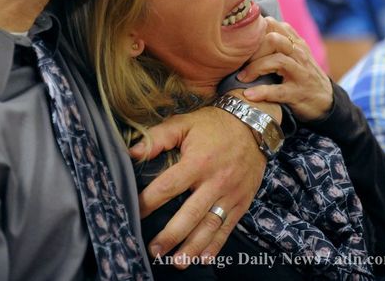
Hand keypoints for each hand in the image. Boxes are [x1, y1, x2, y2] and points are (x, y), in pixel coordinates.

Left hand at [130, 105, 265, 266]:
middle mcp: (214, 182)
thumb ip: (157, 138)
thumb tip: (132, 152)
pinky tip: (204, 258)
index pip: (168, 186)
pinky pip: (228, 227)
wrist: (253, 125)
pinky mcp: (241, 202)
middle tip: (153, 251)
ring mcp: (230, 194)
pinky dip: (216, 246)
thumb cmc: (213, 125)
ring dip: (193, 247)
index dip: (150, 201)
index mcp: (197, 162)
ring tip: (177, 262)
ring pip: (209, 226)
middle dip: (170, 235)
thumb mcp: (184, 124)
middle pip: (190, 214)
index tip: (135, 213)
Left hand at [237, 17, 332, 120]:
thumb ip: (275, 40)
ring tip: (242, 77)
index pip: (272, 24)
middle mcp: (298, 54)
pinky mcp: (298, 93)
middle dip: (252, 50)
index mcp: (294, 42)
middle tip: (240, 62)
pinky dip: (261, 92)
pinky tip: (249, 95)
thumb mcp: (292, 53)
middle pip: (273, 39)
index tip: (239, 43)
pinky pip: (278, 90)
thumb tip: (245, 31)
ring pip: (277, 61)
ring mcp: (300, 73)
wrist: (325, 99)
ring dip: (254, 68)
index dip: (252, 32)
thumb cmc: (300, 74)